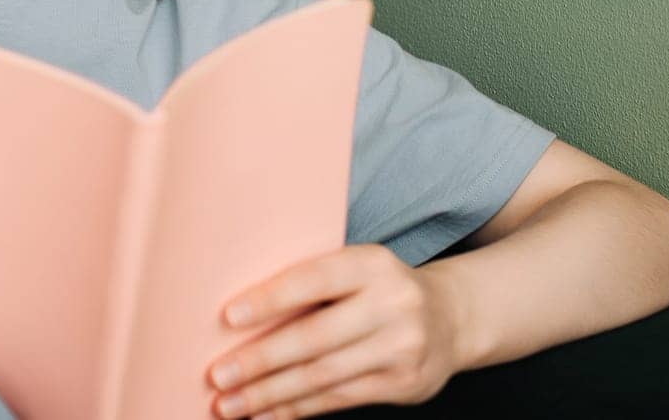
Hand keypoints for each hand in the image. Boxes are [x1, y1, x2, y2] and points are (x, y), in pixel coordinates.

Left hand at [204, 244, 462, 418]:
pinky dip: (296, 409)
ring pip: (322, 376)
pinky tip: (265, 413)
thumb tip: (237, 316)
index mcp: (372, 263)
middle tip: (217, 375)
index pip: (313, 279)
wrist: (451, 318)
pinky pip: (339, 400)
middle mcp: (392, 303)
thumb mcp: (355, 269)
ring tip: (228, 404)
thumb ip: (312, 283)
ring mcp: (403, 347)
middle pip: (314, 337)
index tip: (227, 317)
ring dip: (269, 394)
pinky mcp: (404, 384)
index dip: (270, 299)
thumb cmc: (377, 289)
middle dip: (260, 361)